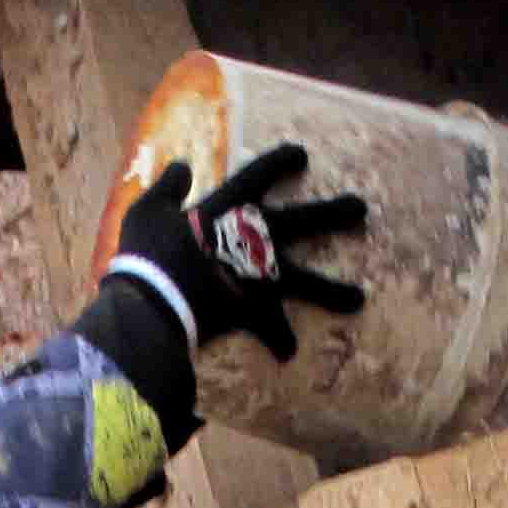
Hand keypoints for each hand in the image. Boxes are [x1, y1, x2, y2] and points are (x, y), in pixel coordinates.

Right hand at [107, 143, 366, 363]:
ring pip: (309, 282)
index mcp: (229, 207)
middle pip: (305, 220)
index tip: (301, 155)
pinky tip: (289, 352)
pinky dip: (280, 342)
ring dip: (335, 292)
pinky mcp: (256, 311)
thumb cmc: (147, 252)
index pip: (261, 174)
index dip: (281, 162)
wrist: (154, 301)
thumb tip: (182, 165)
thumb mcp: (147, 209)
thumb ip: (167, 186)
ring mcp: (261, 275)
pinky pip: (274, 330)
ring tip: (360, 298)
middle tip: (361, 207)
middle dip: (334, 213)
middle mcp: (256, 237)